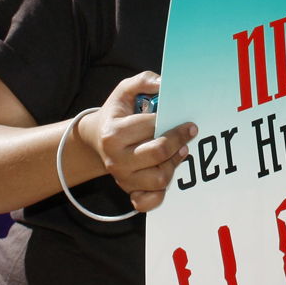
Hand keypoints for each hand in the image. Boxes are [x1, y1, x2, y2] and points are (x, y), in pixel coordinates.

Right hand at [76, 73, 195, 212]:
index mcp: (114, 134)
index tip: (189, 122)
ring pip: (159, 179)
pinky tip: (167, 178)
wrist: (95, 139)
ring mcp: (122, 178)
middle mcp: (116, 158)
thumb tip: (164, 83)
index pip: (152, 127)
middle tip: (190, 133)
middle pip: (158, 153)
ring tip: (180, 152)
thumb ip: (143, 81)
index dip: (174, 123)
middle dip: (178, 141)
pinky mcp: (128, 191)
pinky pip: (146, 203)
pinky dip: (159, 196)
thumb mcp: (124, 91)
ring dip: (174, 164)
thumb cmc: (116, 115)